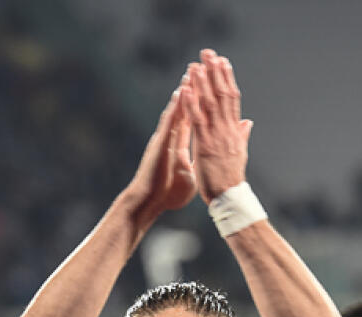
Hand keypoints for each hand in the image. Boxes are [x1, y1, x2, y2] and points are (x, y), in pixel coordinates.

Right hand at [125, 82, 196, 219]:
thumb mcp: (189, 175)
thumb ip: (196, 162)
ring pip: (177, 110)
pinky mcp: (160, 143)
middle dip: (195, 90)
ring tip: (193, 72)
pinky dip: (175, 108)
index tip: (212, 87)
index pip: (193, 118)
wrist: (149, 203)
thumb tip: (203, 160)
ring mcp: (165, 138)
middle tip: (203, 69)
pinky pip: (169, 122)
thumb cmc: (167, 194)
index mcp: (180, 144)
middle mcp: (172, 137)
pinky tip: (180, 94)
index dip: (202, 103)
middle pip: (186, 109)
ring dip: (185, 91)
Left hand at [182, 49, 251, 202]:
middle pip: (222, 95)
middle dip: (215, 73)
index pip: (232, 99)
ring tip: (196, 64)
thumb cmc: (231, 179)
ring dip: (202, 82)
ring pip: (210, 103)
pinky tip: (186, 89)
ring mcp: (217, 136)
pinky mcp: (205, 145)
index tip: (223, 62)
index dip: (227, 79)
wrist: (229, 197)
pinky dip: (191, 104)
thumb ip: (242, 135)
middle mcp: (227, 130)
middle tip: (208, 53)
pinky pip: (197, 120)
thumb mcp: (240, 153)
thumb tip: (247, 122)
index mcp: (235, 131)